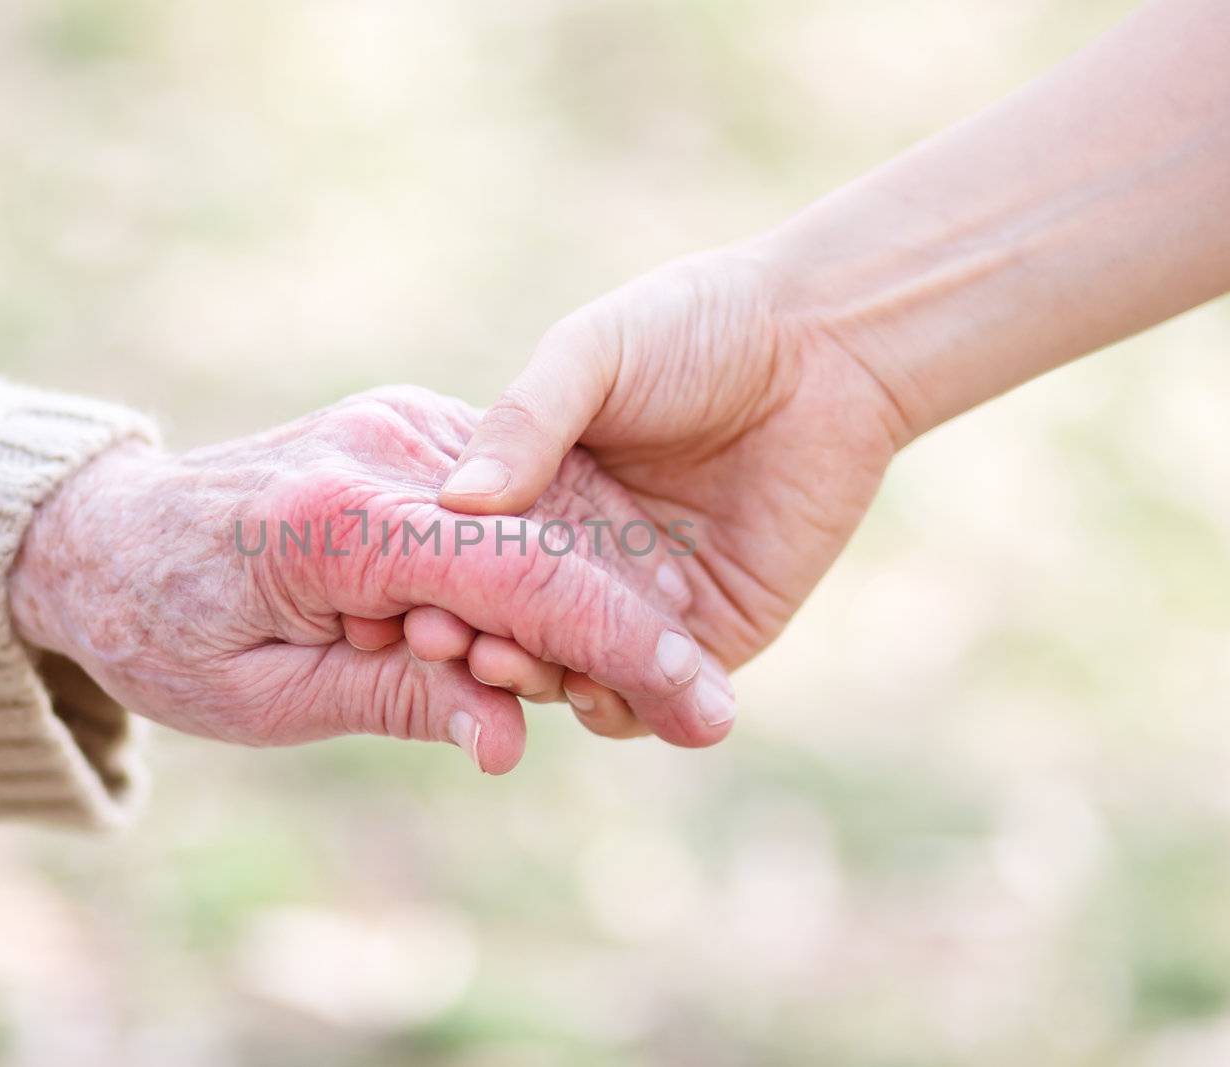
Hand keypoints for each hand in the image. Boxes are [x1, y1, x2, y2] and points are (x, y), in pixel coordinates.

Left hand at [7, 386, 728, 773]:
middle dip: (641, 632)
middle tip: (712, 711)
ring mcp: (399, 425)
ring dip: (606, 597)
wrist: (102, 532)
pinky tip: (586, 620)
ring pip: (544, 512)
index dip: (621, 648)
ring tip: (662, 682)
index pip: (518, 582)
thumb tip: (507, 740)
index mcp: (338, 522)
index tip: (706, 708)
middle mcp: (381, 453)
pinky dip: (558, 557)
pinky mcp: (407, 423)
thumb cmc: (164, 629)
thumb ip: (393, 701)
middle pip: (551, 543)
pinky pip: (513, 494)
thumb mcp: (262, 698)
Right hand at [439, 248, 908, 730]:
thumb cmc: (694, 327)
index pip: (472, 562)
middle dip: (478, 643)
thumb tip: (455, 503)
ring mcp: (643, 603)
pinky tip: (599, 688)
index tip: (407, 598)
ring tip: (516, 666)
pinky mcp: (713, 634)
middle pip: (513, 627)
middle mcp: (581, 559)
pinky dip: (623, 706)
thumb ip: (524, 423)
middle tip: (448, 645)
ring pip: (575, 672)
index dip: (439, 584)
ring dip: (540, 680)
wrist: (822, 344)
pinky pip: (657, 695)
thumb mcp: (589, 356)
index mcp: (536, 496)